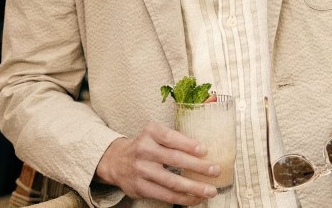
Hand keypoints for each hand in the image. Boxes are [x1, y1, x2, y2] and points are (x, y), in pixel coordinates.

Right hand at [93, 122, 220, 204]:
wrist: (116, 161)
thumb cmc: (145, 146)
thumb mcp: (155, 133)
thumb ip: (174, 138)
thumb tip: (205, 150)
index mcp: (150, 132)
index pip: (170, 137)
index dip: (187, 144)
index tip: (204, 150)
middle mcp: (143, 150)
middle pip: (174, 159)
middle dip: (197, 166)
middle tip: (215, 170)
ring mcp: (141, 170)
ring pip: (171, 181)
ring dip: (194, 187)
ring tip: (210, 190)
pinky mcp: (140, 187)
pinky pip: (165, 195)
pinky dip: (183, 198)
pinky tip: (196, 199)